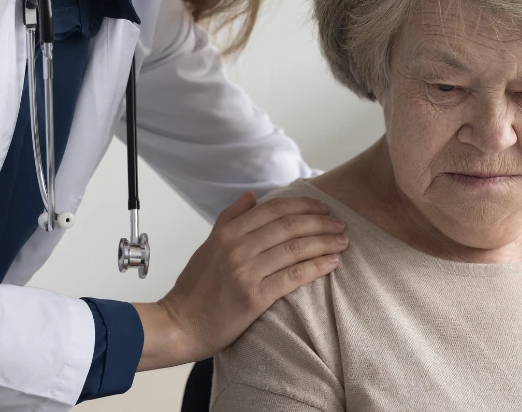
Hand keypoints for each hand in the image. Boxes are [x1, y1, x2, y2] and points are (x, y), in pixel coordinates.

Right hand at [133, 191, 347, 369]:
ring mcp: (246, 271)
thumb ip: (230, 217)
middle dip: (320, 221)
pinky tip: (332, 263)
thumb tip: (251, 196)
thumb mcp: (208, 244)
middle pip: (289, 226)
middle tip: (340, 223)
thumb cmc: (194, 287)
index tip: (323, 206)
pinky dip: (316, 267)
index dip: (303, 205)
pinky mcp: (254, 298)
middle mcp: (238, 247)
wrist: (179, 325)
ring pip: (295, 248)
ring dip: (324, 242)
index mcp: (229, 231)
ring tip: (342, 241)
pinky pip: (293, 276)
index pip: (274, 209)